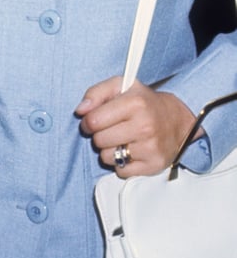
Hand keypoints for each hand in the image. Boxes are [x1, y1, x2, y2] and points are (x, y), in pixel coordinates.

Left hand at [75, 76, 196, 177]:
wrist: (177, 120)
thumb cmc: (144, 102)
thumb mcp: (121, 86)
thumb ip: (95, 93)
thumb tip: (80, 110)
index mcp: (135, 103)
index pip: (94, 120)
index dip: (87, 121)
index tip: (92, 120)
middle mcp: (145, 126)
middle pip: (99, 140)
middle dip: (99, 135)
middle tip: (109, 129)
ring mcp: (151, 148)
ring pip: (107, 157)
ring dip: (108, 150)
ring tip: (120, 140)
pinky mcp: (154, 165)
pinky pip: (121, 171)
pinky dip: (120, 164)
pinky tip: (129, 152)